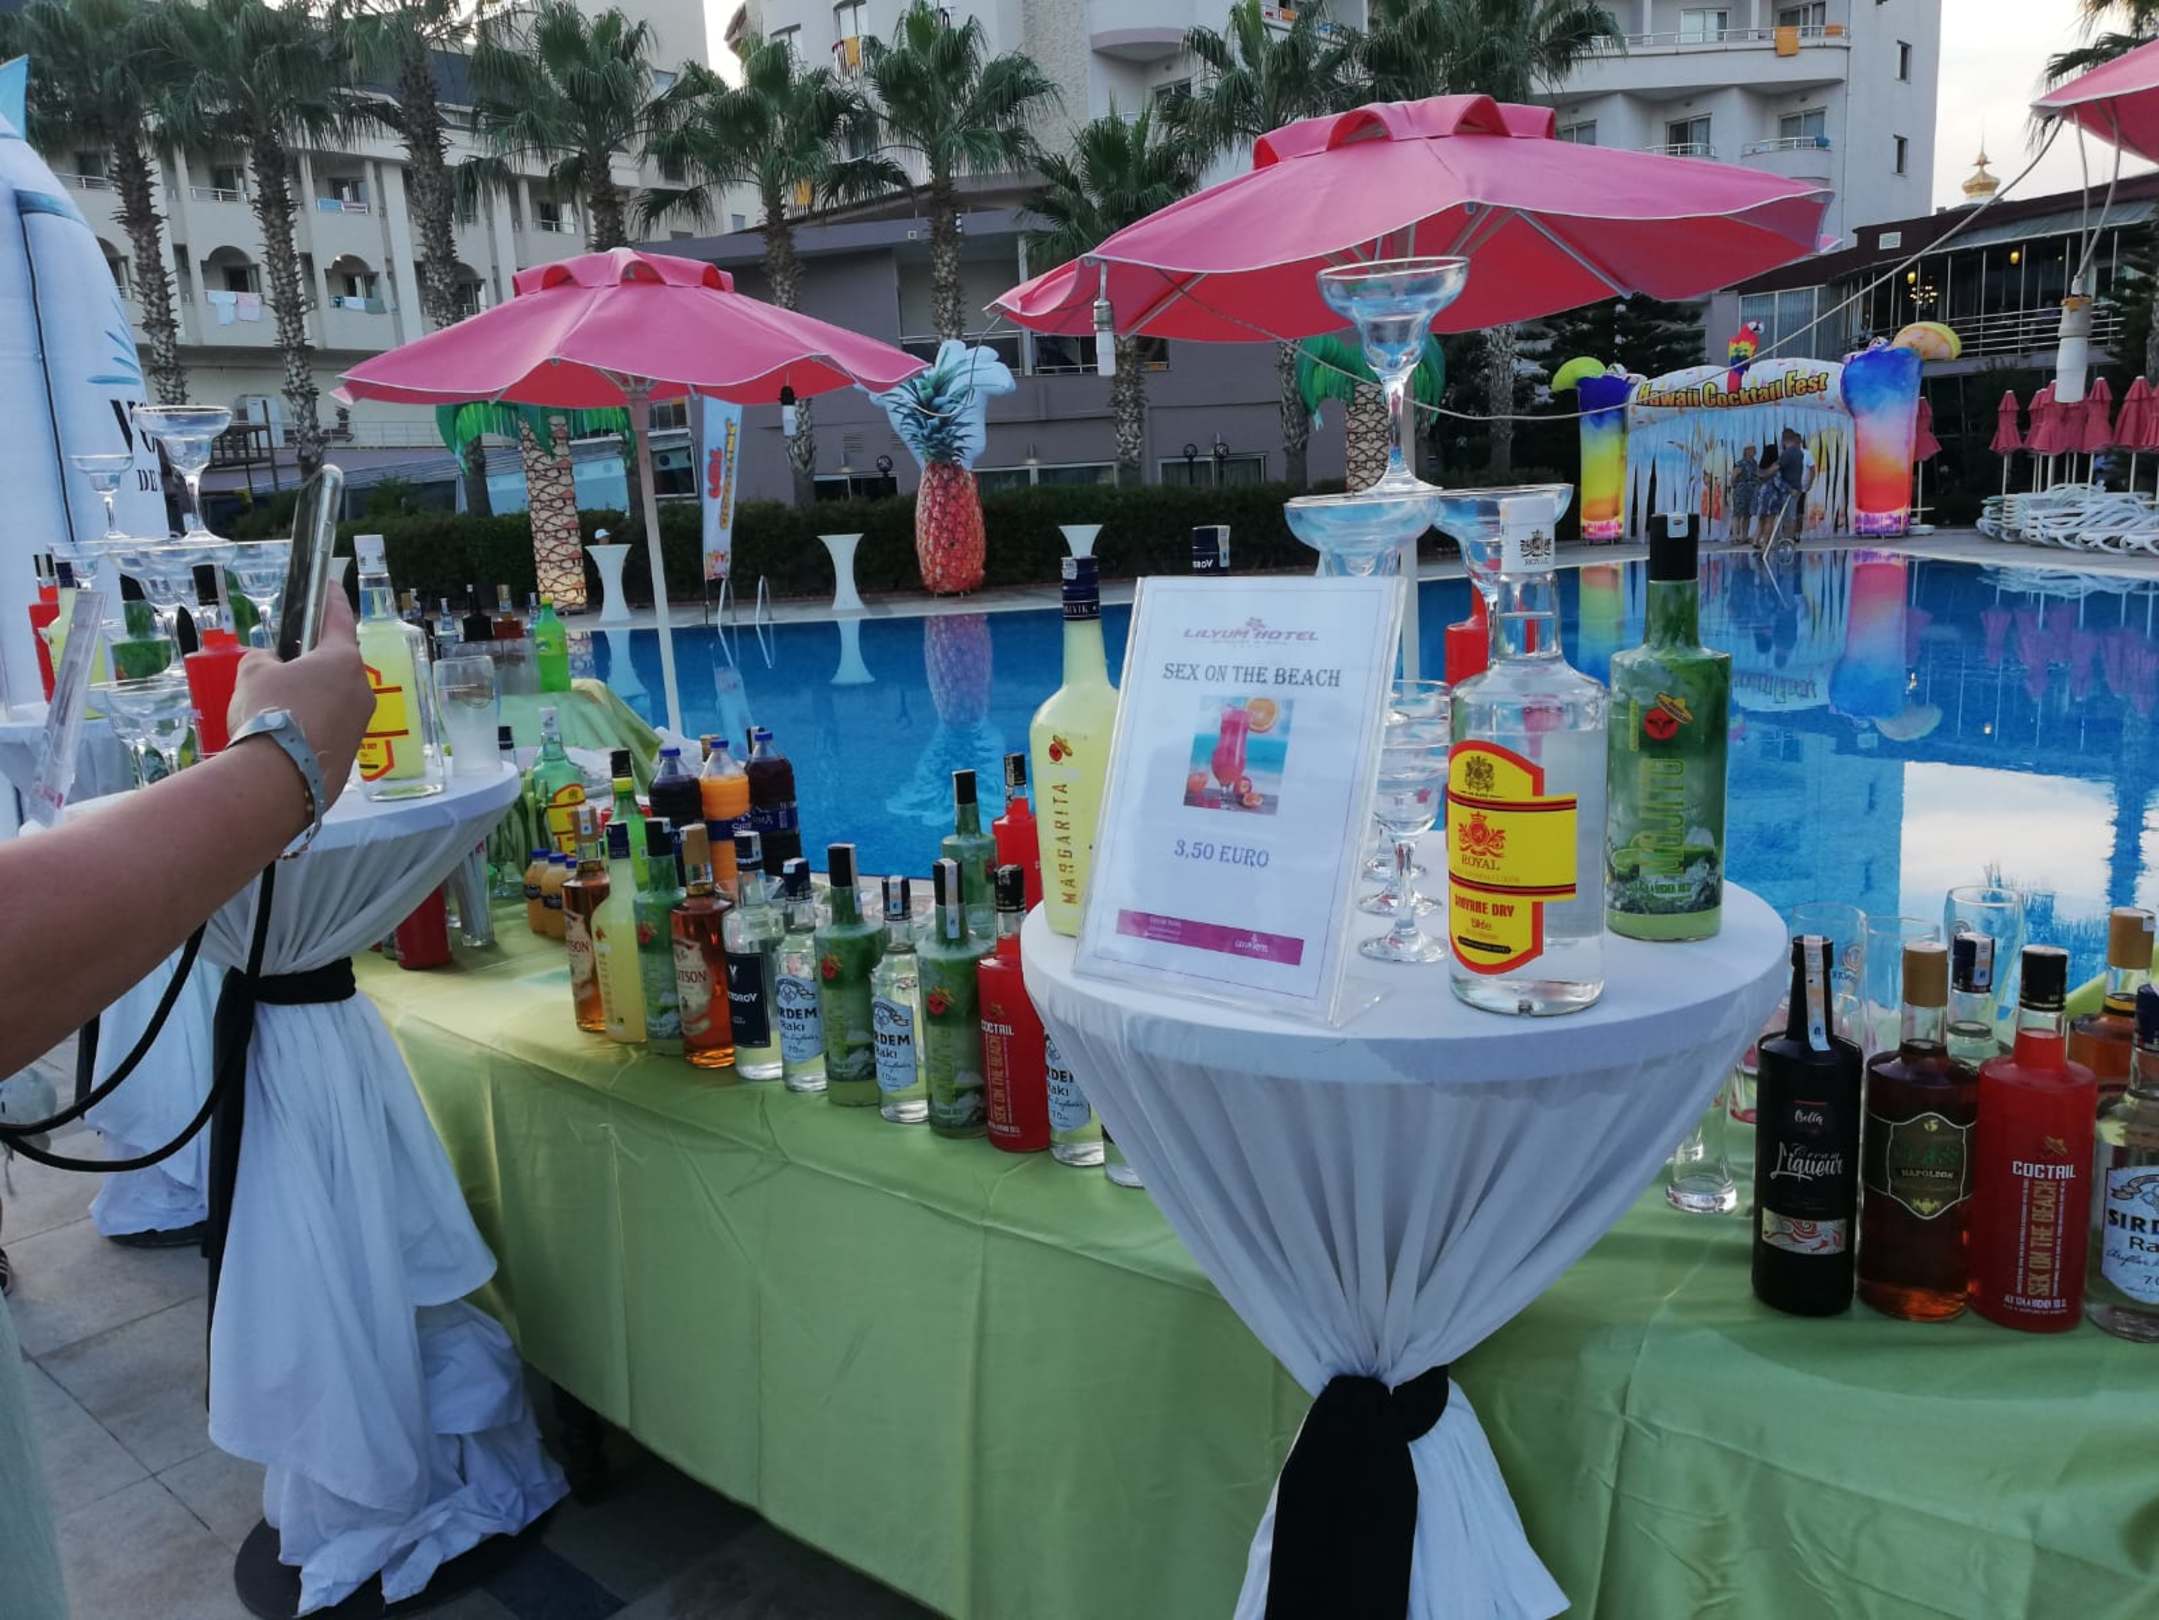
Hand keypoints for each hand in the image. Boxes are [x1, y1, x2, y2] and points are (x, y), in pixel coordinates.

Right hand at [227, 591, 371, 809]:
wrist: (278, 780)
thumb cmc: (269, 712)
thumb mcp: (253, 673)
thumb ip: (264, 660)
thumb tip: (271, 665)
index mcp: (343, 660)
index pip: (339, 619)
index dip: (331, 599)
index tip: (330, 584)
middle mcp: (361, 689)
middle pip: (337, 664)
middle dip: (314, 660)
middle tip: (286, 659)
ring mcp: (360, 724)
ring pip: (334, 699)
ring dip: (311, 696)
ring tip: (277, 703)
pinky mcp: (350, 754)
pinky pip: (329, 728)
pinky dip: (311, 725)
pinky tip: (285, 733)